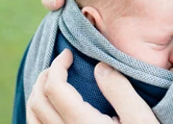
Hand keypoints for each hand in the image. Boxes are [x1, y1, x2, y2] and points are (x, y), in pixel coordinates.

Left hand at [26, 49, 159, 123]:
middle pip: (38, 100)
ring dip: (37, 94)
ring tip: (52, 81)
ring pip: (31, 118)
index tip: (68, 54)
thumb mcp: (140, 119)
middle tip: (60, 63)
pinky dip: (36, 114)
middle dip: (45, 75)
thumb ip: (120, 91)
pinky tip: (50, 107)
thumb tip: (99, 67)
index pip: (54, 88)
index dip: (57, 65)